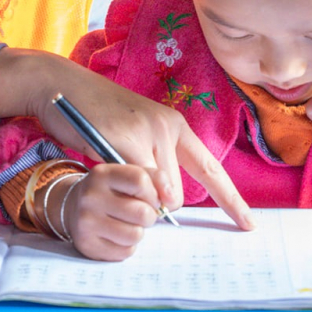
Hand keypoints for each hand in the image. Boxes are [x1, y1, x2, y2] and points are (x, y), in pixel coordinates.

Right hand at [0, 48, 254, 230]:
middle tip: (126, 178)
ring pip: (156, 192)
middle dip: (154, 200)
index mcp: (175, 125)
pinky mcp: (128, 140)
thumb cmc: (96, 115)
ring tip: (110, 161)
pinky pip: (136, 184)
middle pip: (176, 193)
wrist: (62, 86)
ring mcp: (149, 132)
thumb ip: (155, 165)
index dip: (231, 200)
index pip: (210, 169)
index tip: (249, 225)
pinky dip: (120, 185)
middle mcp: (169, 127)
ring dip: (134, 193)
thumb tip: (166, 202)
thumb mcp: (134, 137)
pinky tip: (102, 159)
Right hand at [52, 165, 158, 260]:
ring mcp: (86, 222)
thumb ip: (155, 180)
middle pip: (142, 212)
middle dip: (148, 215)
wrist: (73, 207)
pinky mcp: (87, 245)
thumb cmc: (110, 191)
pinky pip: (125, 252)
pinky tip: (116, 236)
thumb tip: (172, 200)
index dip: (154, 192)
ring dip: (138, 232)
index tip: (151, 197)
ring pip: (135, 235)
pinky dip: (127, 246)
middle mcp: (91, 196)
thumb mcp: (128, 176)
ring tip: (127, 224)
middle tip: (139, 213)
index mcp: (102, 174)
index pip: (140, 180)